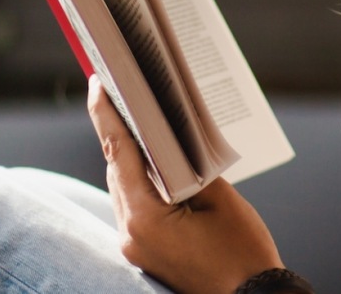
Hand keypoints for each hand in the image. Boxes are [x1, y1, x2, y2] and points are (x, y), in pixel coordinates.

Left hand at [87, 76, 283, 293]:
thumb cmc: (242, 253)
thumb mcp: (220, 198)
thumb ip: (191, 165)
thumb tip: (174, 141)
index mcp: (145, 218)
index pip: (119, 155)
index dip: (106, 116)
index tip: (97, 86)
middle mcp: (131, 235)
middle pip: (117, 172)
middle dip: (120, 135)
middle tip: (122, 99)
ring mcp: (135, 248)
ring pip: (124, 190)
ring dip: (131, 161)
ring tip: (141, 128)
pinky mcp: (145, 253)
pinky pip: (135, 208)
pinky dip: (142, 184)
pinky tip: (156, 167)